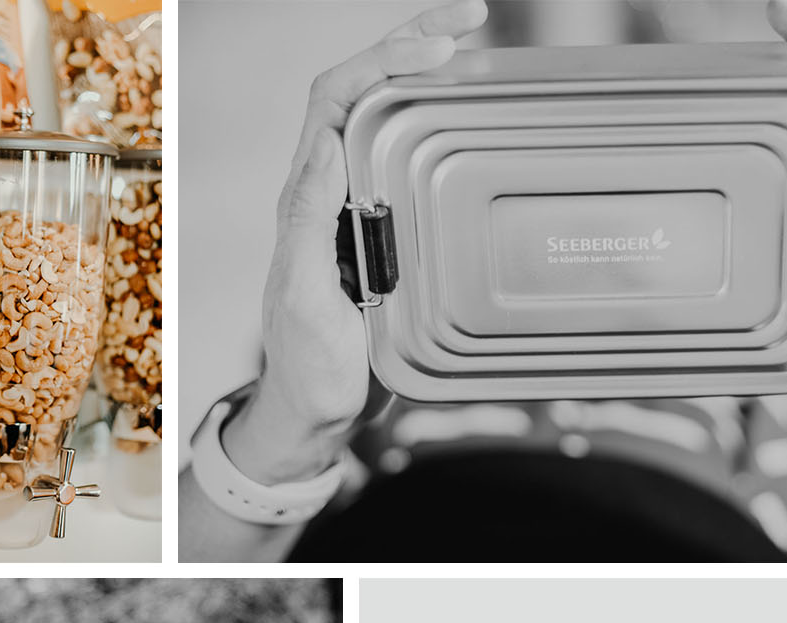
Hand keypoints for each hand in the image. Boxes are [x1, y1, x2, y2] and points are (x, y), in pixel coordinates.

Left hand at [223, 0, 487, 485]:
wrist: (318, 419)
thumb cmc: (307, 370)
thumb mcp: (302, 300)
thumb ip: (307, 225)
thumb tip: (326, 145)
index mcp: (308, 199)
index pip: (337, 99)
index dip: (384, 58)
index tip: (440, 45)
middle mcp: (334, 196)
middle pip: (370, 96)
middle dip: (416, 47)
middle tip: (475, 24)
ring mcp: (364, 219)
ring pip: (396, 130)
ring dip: (436, 87)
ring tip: (484, 61)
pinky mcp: (390, 245)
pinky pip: (418, 177)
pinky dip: (449, 145)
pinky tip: (480, 140)